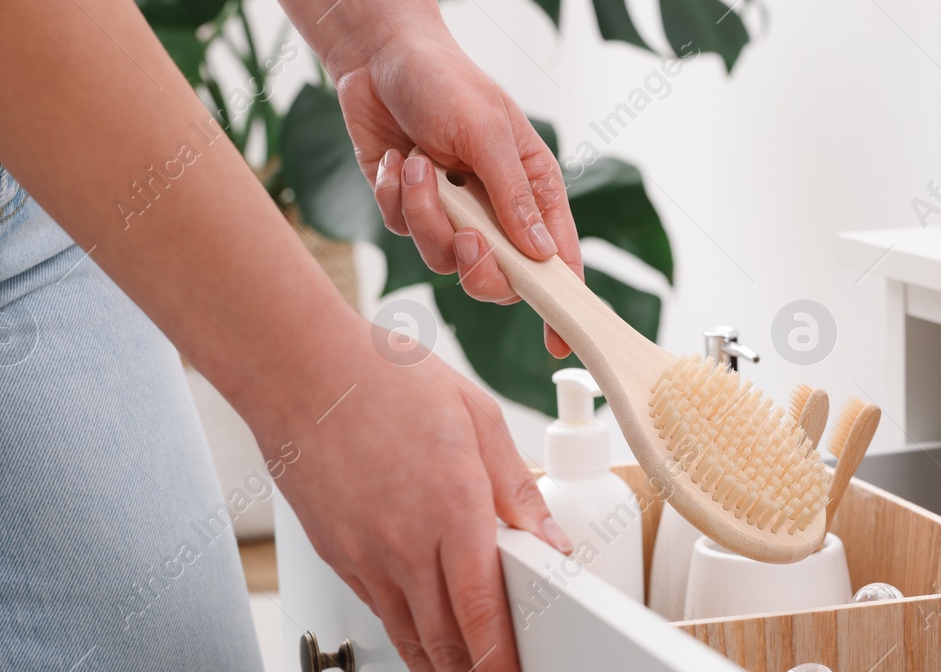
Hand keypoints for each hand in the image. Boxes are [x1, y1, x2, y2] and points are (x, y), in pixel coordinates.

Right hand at [267, 324, 571, 671]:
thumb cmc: (386, 381)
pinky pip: (388, 623)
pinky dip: (414, 664)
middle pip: (447, 652)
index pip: (483, 616)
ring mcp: (369, 558)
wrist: (299, 372)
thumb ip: (520, 491)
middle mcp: (406, 546)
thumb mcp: (478, 420)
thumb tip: (554, 547)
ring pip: (414, 649)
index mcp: (451, 511)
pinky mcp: (345, 560)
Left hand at [330, 25, 583, 355]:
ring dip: (425, 214)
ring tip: (418, 165)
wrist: (379, 59)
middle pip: (498, 278)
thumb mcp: (489, 132)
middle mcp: (497, 211)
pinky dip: (395, 197)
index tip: (558, 343)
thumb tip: (542, 255)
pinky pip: (403, 233)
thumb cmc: (447, 82)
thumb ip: (514, 197)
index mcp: (533, 191)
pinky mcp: (411, 212)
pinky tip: (397, 161)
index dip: (561, 305)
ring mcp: (453, 215)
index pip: (557, 260)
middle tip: (466, 233)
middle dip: (477, 264)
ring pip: (444, 259)